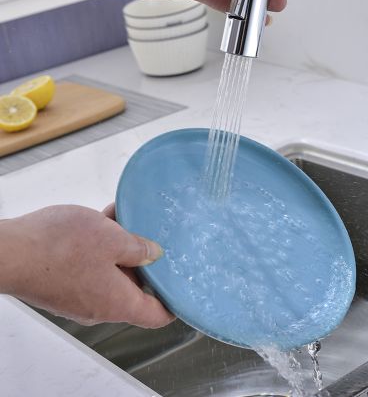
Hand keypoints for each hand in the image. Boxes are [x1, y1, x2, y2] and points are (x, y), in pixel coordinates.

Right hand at [0, 205, 173, 326]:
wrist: (11, 252)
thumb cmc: (59, 249)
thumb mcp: (111, 239)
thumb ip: (138, 247)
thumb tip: (154, 254)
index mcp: (118, 302)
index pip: (156, 314)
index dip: (173, 302)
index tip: (184, 285)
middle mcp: (99, 305)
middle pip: (133, 289)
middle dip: (145, 262)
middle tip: (156, 237)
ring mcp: (79, 295)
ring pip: (110, 272)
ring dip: (120, 247)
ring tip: (127, 218)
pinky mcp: (62, 282)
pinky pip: (89, 266)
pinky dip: (99, 246)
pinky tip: (102, 219)